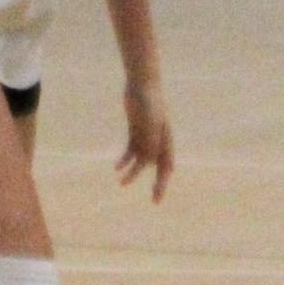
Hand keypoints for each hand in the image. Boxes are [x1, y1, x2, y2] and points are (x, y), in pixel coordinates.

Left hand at [117, 80, 173, 201]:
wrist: (141, 83)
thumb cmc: (148, 100)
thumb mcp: (149, 120)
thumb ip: (151, 138)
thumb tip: (151, 159)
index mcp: (166, 140)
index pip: (166, 166)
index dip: (163, 182)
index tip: (157, 196)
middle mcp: (158, 141)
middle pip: (158, 167)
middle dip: (158, 184)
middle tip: (155, 201)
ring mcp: (147, 136)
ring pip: (142, 161)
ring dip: (133, 172)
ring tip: (121, 183)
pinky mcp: (136, 131)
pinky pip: (131, 150)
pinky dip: (125, 160)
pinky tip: (117, 167)